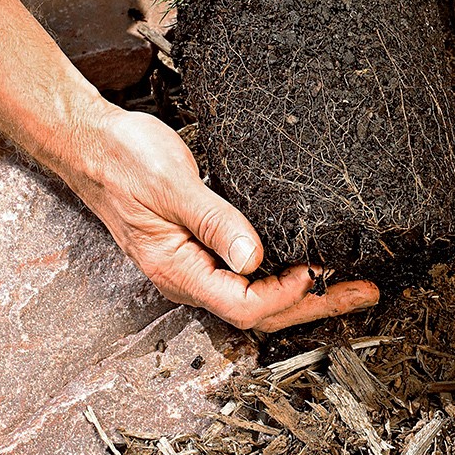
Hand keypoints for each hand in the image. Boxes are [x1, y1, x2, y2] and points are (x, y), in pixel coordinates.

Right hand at [64, 105, 379, 331]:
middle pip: (261, 311)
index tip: (321, 272)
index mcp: (178, 271)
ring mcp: (196, 264)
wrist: (90, 142)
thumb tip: (253, 256)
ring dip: (306, 291)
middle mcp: (189, 276)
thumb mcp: (170, 186)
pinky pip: (250, 274)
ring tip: (351, 284)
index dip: (287, 294)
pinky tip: (309, 262)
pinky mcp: (203, 246)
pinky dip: (286, 272)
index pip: (244, 305)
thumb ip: (213, 221)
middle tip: (364, 292)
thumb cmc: (120, 161)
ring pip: (259, 296)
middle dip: (315, 303)